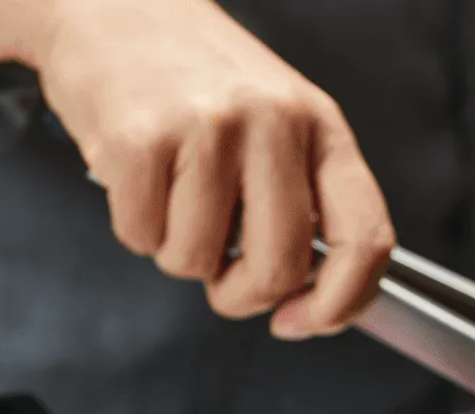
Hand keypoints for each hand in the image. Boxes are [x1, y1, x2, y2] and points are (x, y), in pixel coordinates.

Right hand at [0, 0, 392, 337]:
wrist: (110, 6)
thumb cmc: (195, 79)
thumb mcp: (276, 122)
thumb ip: (301, 201)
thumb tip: (304, 300)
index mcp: (320, 125)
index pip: (364, 238)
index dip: (340, 304)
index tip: (301, 321)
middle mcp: (273, 121)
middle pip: (277, 269)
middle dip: (240, 293)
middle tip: (219, 270)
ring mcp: (207, 127)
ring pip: (198, 262)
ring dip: (177, 251)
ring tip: (172, 193)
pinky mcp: (140, 138)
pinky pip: (141, 237)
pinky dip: (133, 227)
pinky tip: (138, 177)